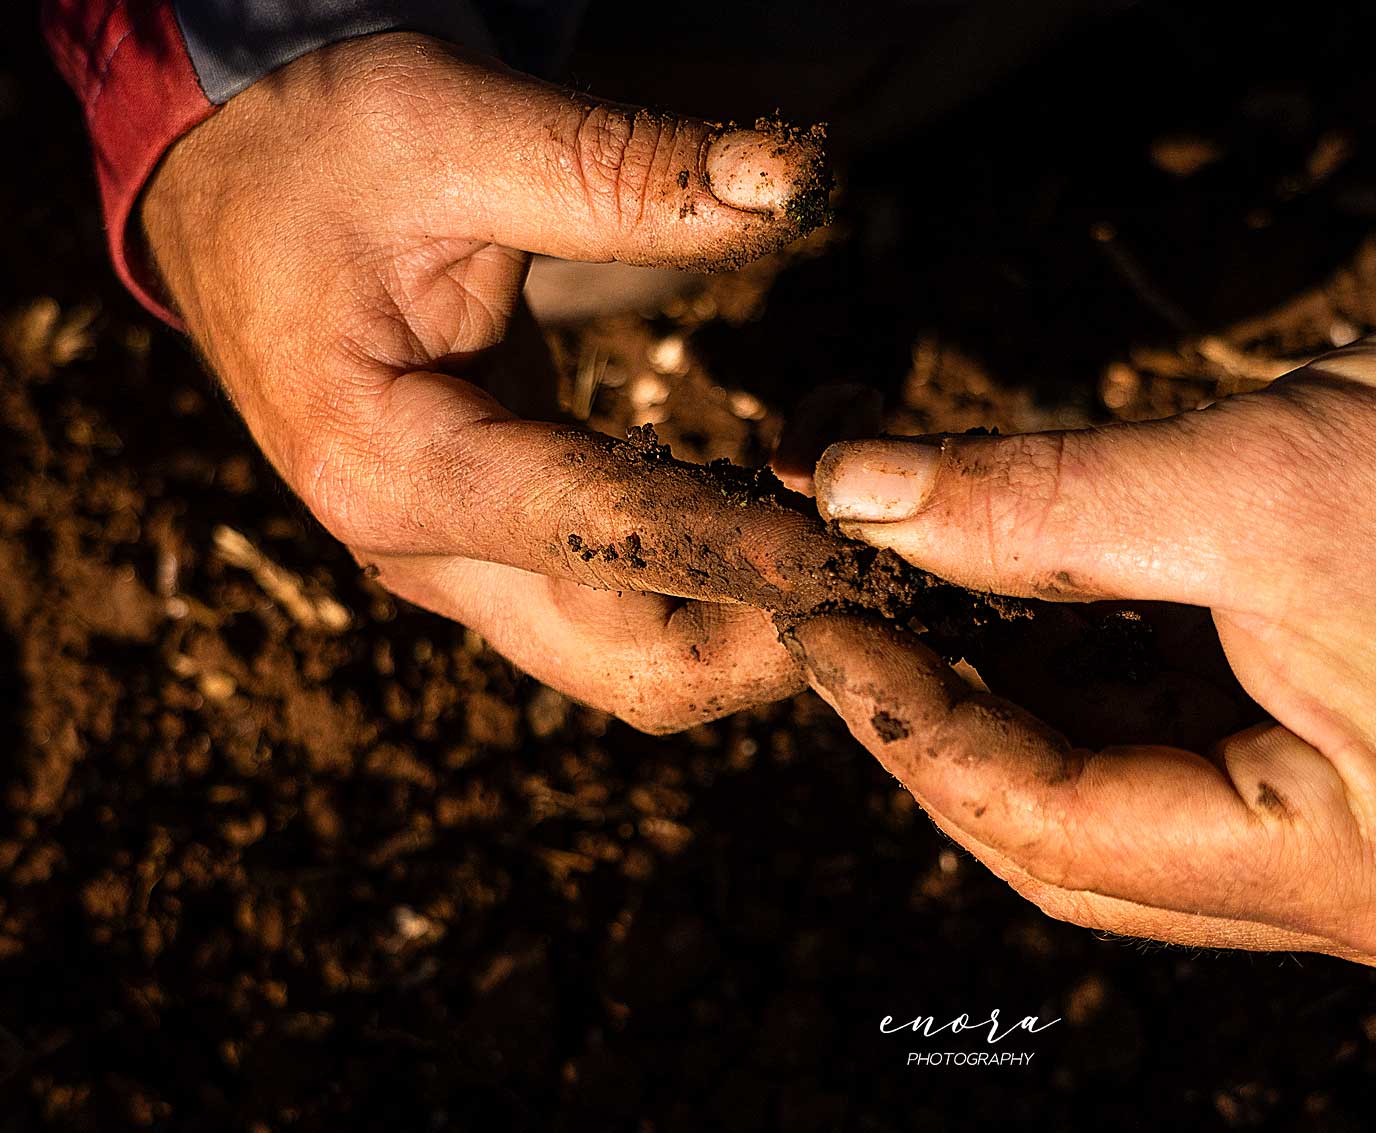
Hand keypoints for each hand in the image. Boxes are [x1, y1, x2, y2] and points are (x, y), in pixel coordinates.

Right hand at [141, 32, 830, 731]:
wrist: (231, 186)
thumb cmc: (319, 148)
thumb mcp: (446, 122)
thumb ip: (621, 164)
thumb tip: (798, 185)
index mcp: (390, 464)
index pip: (606, 538)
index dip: (752, 549)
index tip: (873, 545)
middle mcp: (423, 552)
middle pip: (637, 666)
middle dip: (779, 635)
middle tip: (902, 560)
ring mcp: (464, 567)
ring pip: (645, 661)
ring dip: (767, 618)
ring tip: (865, 515)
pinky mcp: (505, 550)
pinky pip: (636, 611)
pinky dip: (732, 584)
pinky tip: (803, 502)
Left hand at [786, 199, 1375, 973]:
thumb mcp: (1258, 475)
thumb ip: (1039, 503)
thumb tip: (856, 498)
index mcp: (1365, 867)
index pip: (1064, 830)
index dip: (916, 728)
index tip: (823, 627)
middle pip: (1090, 857)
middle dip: (956, 742)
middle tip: (854, 628)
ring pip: (1138, 829)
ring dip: (1024, 729)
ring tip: (920, 623)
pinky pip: (1203, 788)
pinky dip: (1107, 714)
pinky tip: (1030, 634)